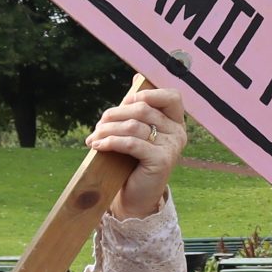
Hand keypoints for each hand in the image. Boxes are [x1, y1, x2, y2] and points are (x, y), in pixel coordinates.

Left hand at [89, 85, 187, 218]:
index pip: (172, 96)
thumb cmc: (133, 161)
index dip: (147, 94)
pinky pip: (132, 143)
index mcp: (176, 122)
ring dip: (107, 129)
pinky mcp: (162, 160)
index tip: (126, 100)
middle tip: (98, 125)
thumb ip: (138, 107)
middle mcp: (178, 133)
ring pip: (133, 125)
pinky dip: (110, 142)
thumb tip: (138, 74)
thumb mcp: (136, 131)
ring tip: (93, 137)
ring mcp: (172, 147)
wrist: (135, 196)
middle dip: (115, 114)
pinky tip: (97, 145)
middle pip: (143, 109)